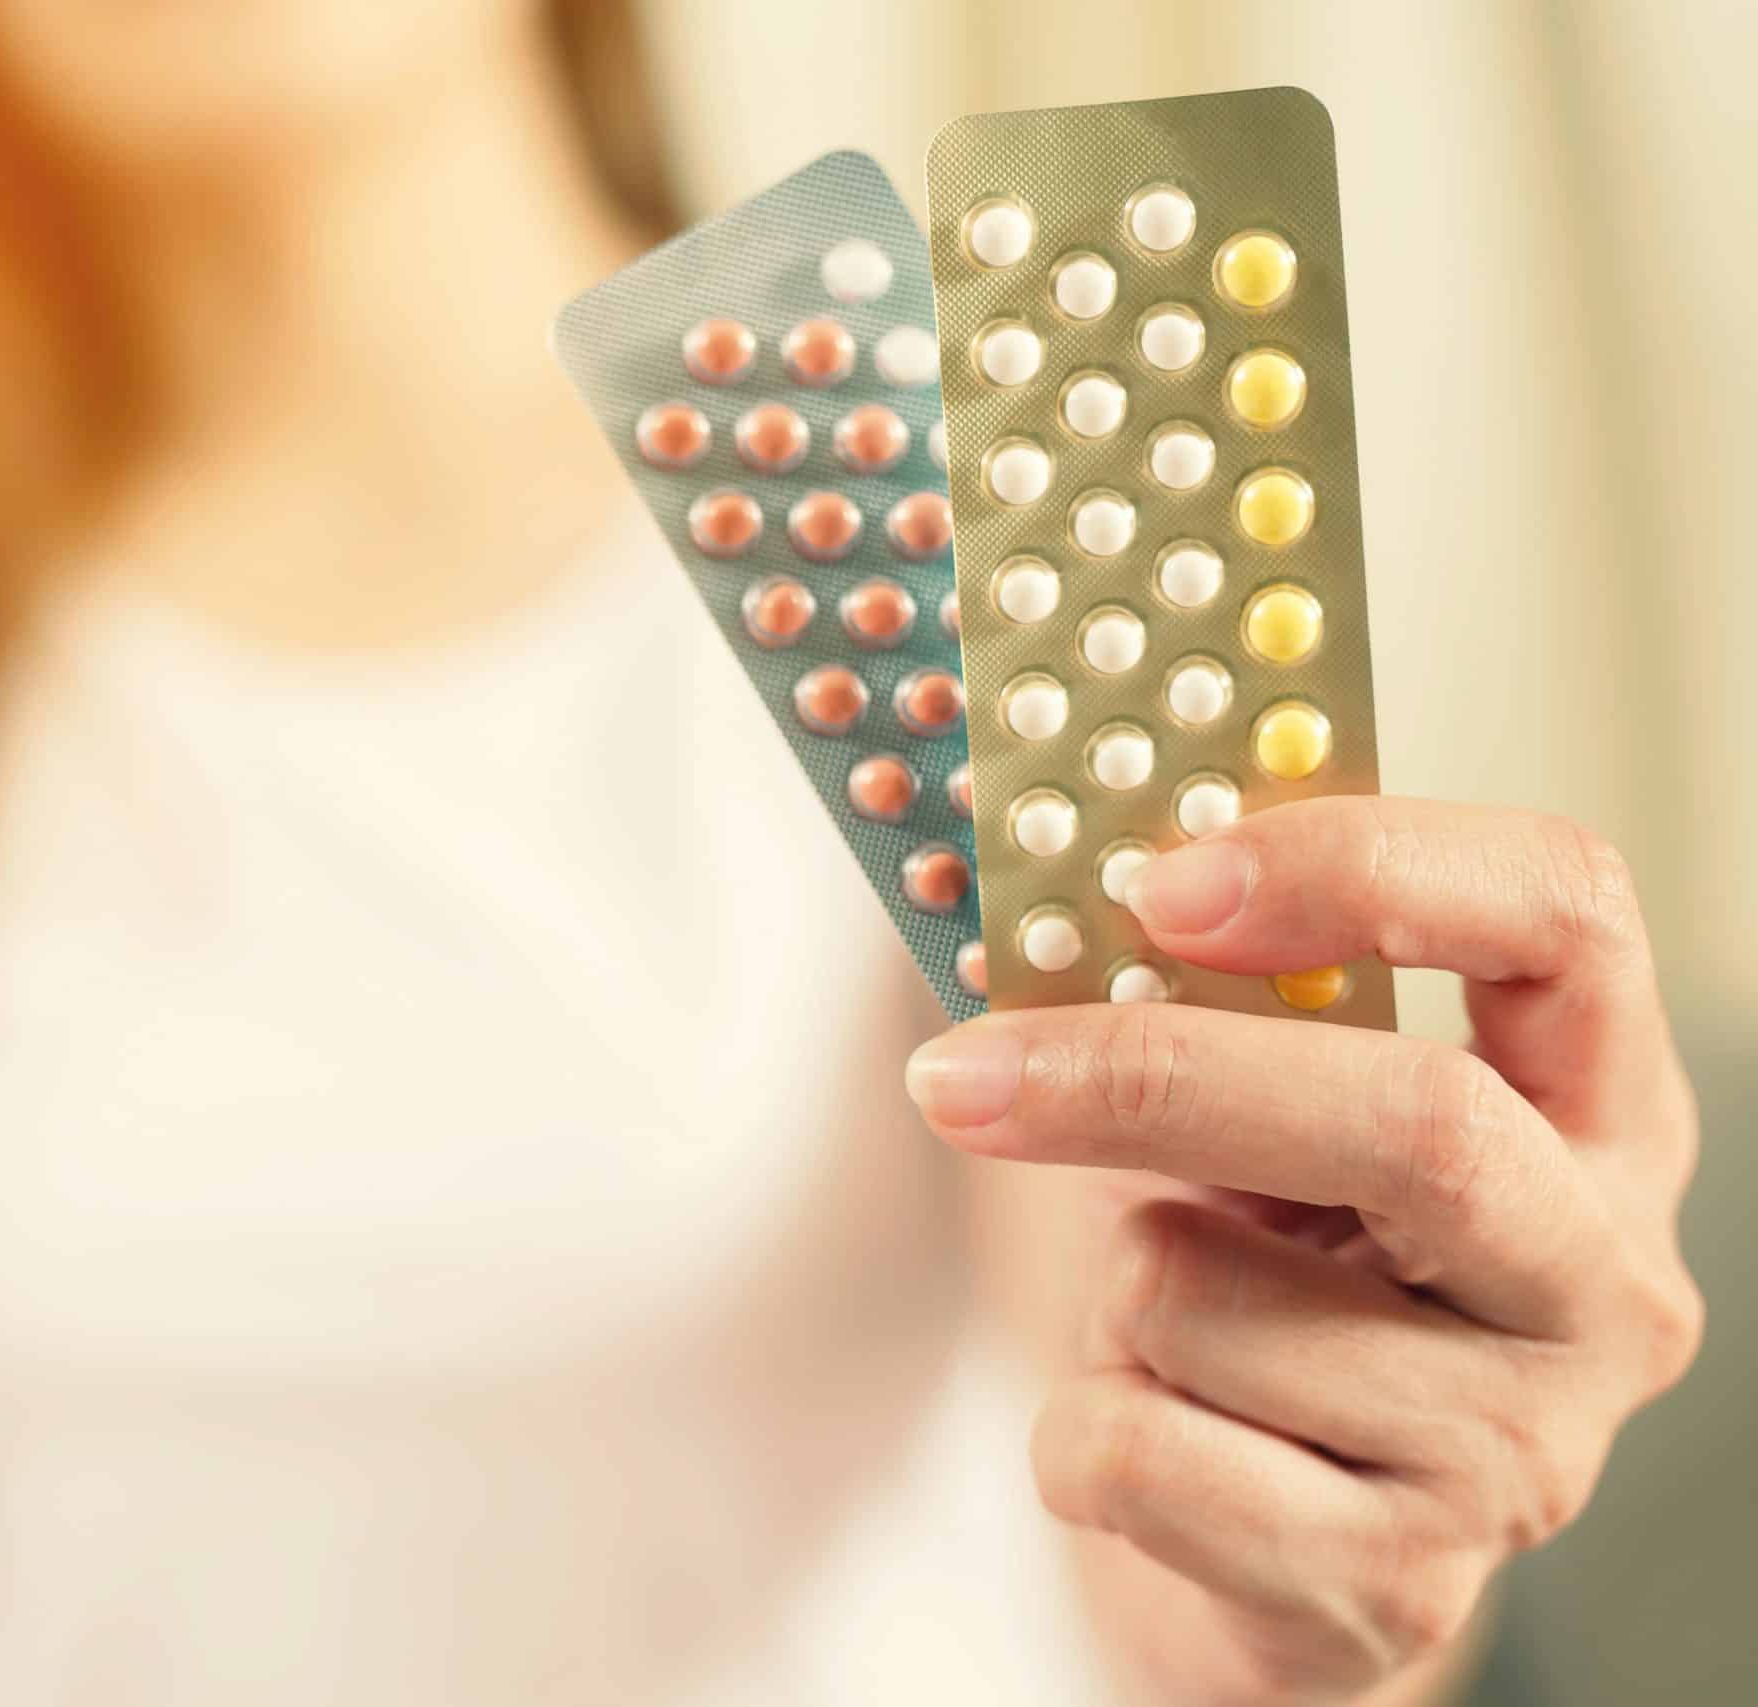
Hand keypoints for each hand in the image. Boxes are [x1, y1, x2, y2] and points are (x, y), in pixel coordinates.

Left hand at [905, 798, 1702, 1704]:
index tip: (1164, 877)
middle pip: (1420, 1123)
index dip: (1366, 866)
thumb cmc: (1260, 1274)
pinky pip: (1141, 1453)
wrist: (1259, 1548)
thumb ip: (1192, 990)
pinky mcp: (1401, 1585)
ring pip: (1211, 1296)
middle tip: (963, 1070)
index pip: (1563, 911)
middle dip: (1155, 1078)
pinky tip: (1154, 1427)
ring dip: (1114, 1291)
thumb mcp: (1260, 1114)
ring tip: (1167, 1324)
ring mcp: (1521, 1448)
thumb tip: (1005, 891)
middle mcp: (1601, 1274)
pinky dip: (1078, 1426)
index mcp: (1594, 1102)